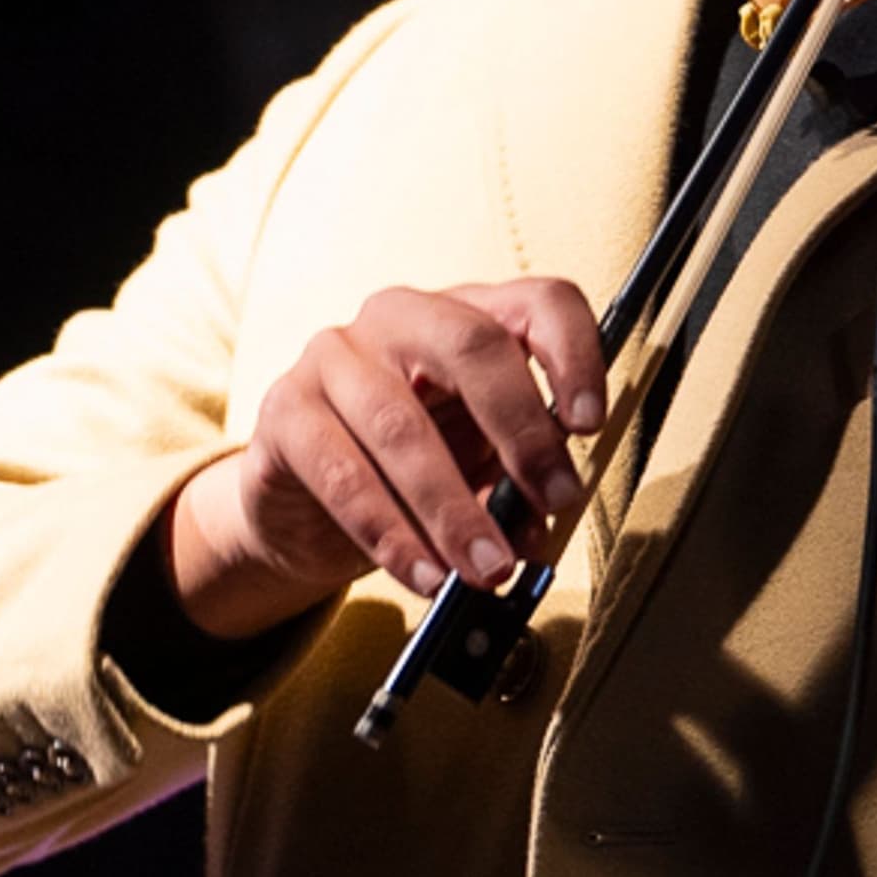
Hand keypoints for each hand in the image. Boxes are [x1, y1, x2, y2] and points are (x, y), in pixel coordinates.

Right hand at [167, 281, 609, 640]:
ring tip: (488, 569)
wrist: (308, 507)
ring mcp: (333, 356)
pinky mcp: (285, 411)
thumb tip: (536, 526)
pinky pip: (342, 475)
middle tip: (554, 502)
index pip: (538, 301)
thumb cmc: (413, 472)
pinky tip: (425, 575)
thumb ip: (513, 484)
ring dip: (454, 508)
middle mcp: (400, 317)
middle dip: (521, 431)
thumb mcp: (478, 468)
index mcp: (467, 314)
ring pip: (401, 424)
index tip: (591, 424)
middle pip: (471, 345)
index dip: (574, 354)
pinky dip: (391, 535)